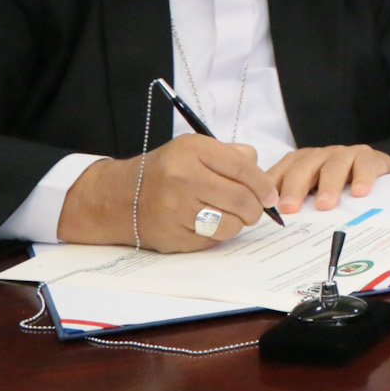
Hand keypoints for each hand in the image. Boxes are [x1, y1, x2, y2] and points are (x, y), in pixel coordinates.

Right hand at [55, 134, 276, 250]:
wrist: (119, 197)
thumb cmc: (165, 171)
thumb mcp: (194, 149)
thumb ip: (231, 156)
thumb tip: (263, 179)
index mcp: (192, 151)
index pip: (243, 169)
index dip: (264, 186)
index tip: (271, 195)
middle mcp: (183, 179)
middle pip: (241, 200)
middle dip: (255, 208)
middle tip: (254, 209)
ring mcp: (176, 210)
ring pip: (230, 225)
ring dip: (238, 223)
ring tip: (230, 216)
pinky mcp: (173, 237)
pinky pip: (212, 241)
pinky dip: (217, 235)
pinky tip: (207, 224)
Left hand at [269, 145, 389, 213]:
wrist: (377, 173)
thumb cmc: (340, 189)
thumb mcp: (314, 194)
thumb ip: (297, 204)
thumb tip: (274, 226)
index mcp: (300, 164)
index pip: (281, 172)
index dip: (272, 189)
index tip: (268, 209)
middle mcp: (320, 156)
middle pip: (303, 168)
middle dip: (294, 188)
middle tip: (290, 208)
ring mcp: (345, 155)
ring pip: (333, 166)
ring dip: (327, 186)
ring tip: (324, 205)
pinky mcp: (368, 158)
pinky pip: (363, 165)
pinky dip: (361, 178)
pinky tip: (358, 193)